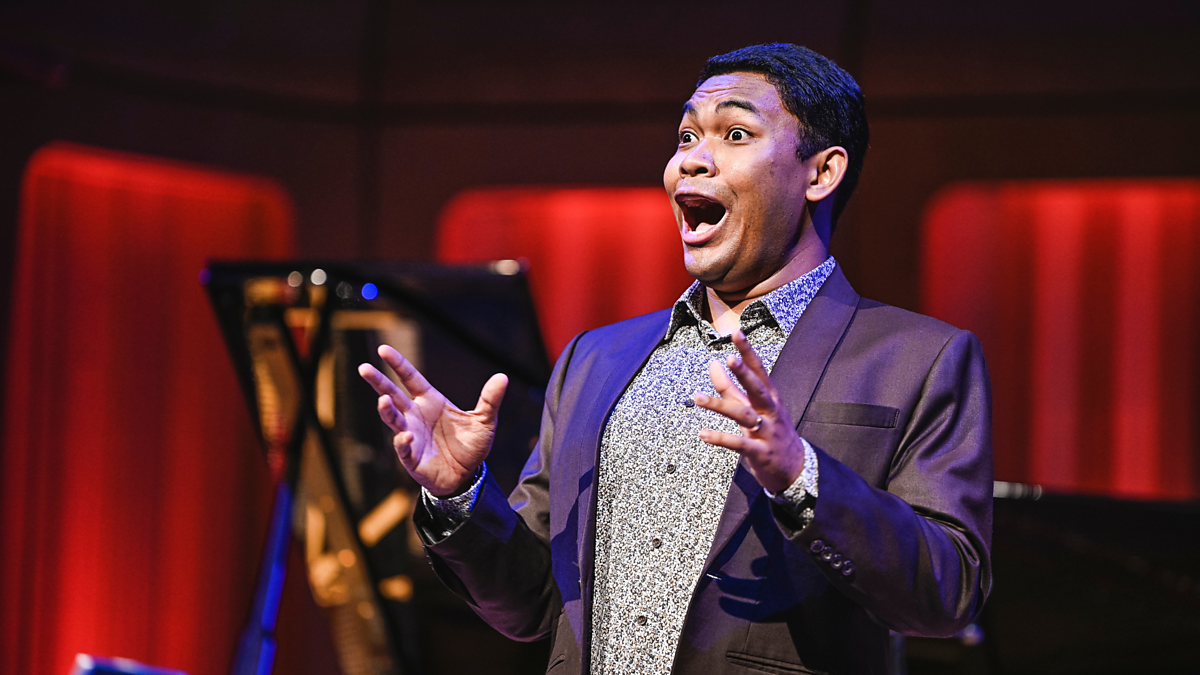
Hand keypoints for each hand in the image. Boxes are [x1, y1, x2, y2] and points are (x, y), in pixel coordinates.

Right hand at [358, 345, 507, 496]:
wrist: (467, 476)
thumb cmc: (471, 446)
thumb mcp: (484, 421)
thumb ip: (490, 400)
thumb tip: (503, 377)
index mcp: (430, 401)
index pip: (410, 378)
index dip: (398, 364)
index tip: (383, 349)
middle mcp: (416, 415)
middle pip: (392, 395)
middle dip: (378, 382)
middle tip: (364, 368)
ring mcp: (411, 435)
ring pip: (393, 419)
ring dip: (387, 411)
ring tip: (383, 400)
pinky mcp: (411, 457)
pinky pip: (404, 448)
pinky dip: (403, 442)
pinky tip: (405, 436)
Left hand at [693, 330, 805, 492]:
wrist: (796, 470)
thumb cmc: (771, 434)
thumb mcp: (753, 408)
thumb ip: (730, 388)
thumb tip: (713, 363)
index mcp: (769, 398)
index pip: (759, 370)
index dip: (747, 352)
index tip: (737, 333)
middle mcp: (770, 411)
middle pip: (757, 388)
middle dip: (744, 373)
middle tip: (728, 358)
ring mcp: (766, 432)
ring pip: (743, 415)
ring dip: (720, 405)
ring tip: (698, 397)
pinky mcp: (760, 452)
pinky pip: (739, 444)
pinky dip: (721, 438)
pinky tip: (703, 434)